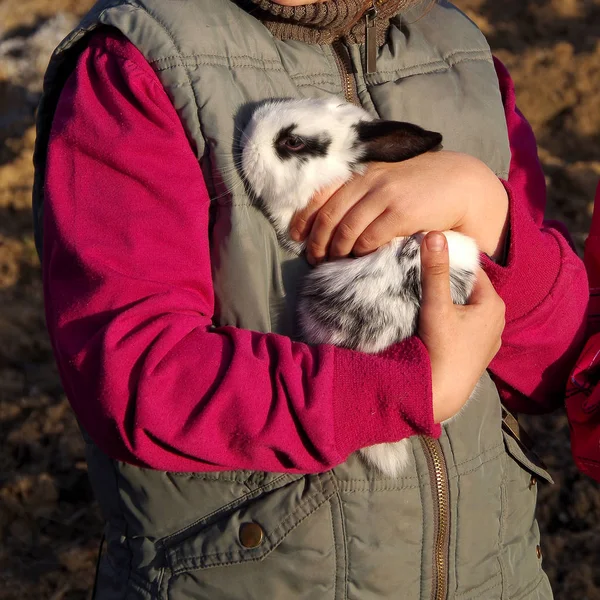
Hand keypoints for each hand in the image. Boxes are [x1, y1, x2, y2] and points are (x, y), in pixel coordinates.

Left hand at [289, 151, 508, 263]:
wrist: (459, 183)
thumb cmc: (419, 186)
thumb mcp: (385, 180)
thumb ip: (361, 193)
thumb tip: (331, 218)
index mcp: (361, 173)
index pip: (321, 194)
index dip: (304, 218)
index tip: (296, 236)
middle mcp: (368, 181)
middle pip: (329, 216)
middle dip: (317, 242)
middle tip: (315, 260)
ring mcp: (385, 196)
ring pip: (346, 230)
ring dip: (336, 252)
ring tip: (334, 263)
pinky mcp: (401, 214)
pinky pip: (370, 239)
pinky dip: (360, 252)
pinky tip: (360, 259)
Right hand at [418, 232, 504, 422]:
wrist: (442, 393)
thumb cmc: (442, 348)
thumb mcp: (436, 306)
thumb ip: (435, 271)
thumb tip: (435, 234)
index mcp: (493, 304)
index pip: (472, 271)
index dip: (450, 264)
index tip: (428, 260)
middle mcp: (497, 320)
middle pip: (468, 291)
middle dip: (448, 284)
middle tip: (422, 278)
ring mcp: (488, 339)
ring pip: (466, 310)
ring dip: (449, 304)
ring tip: (425, 299)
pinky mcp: (478, 353)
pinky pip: (464, 327)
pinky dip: (452, 322)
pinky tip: (433, 324)